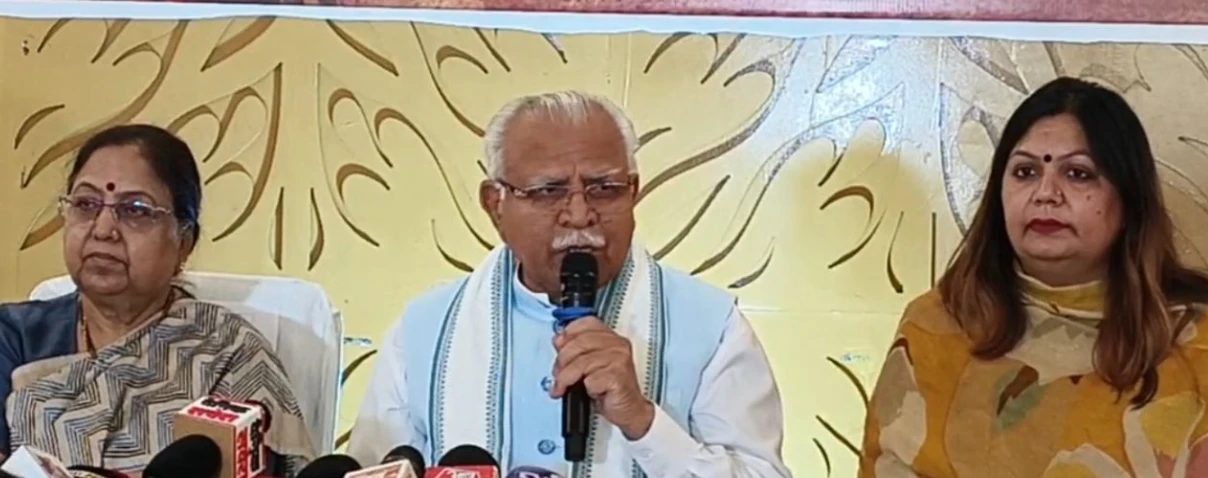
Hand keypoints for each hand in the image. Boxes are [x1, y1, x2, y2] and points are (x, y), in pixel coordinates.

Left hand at [551, 317, 654, 439]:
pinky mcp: (618, 376)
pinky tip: (589, 393)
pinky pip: (590, 379)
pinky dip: (584, 388)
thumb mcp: (589, 365)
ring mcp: (619, 359)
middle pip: (579, 343)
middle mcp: (617, 345)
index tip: (559, 347)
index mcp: (611, 338)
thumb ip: (576, 350)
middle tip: (557, 374)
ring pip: (581, 362)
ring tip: (563, 387)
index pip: (585, 323)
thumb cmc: (610, 389)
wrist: (629, 410)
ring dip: (566, 378)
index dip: (568, 334)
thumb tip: (558, 340)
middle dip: (562, 360)